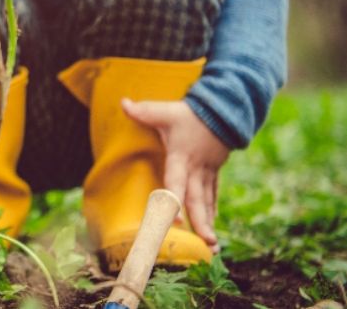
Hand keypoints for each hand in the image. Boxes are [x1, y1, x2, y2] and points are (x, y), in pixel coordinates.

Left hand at [121, 99, 229, 251]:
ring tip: (211, 245)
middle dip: (200, 221)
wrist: (224, 110)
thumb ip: (144, 111)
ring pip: (207, 201)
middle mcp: (196, 168)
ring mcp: (207, 172)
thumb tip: (123, 102)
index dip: (176, 198)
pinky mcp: (214, 172)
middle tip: (205, 243)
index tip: (176, 219)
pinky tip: (210, 229)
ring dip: (209, 222)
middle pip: (197, 198)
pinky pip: (213, 195)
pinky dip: (212, 211)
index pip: (177, 180)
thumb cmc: (191, 113)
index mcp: (182, 156)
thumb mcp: (166, 111)